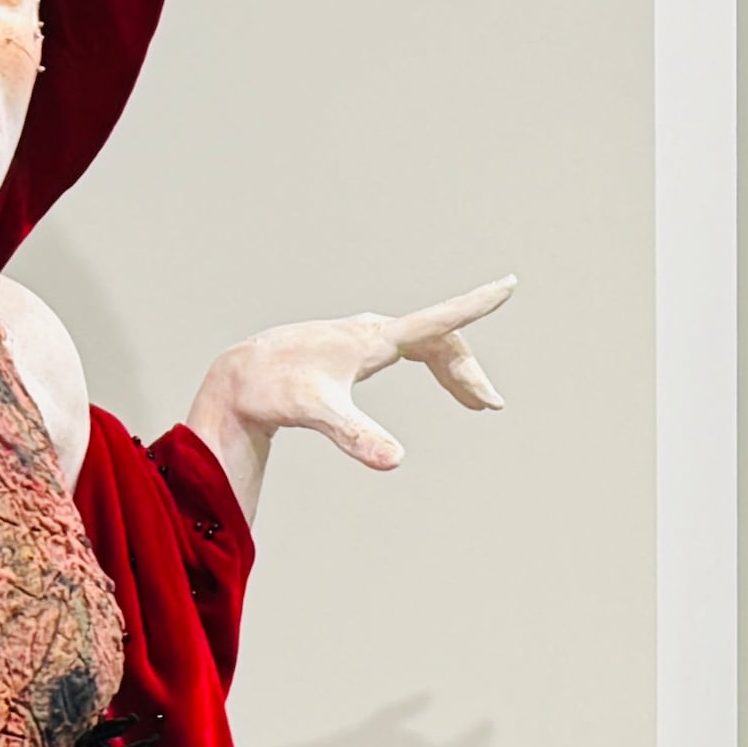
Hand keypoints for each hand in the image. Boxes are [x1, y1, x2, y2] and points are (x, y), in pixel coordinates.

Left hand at [196, 278, 515, 472]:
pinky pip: (412, 347)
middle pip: (440, 339)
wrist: (239, 376)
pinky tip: (444, 384)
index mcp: (374, 340)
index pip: (436, 320)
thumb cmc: (275, 390)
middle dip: (468, 370)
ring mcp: (366, 337)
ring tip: (476, 403)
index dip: (475, 303)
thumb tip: (395, 461)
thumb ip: (357, 436)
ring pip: (427, 343)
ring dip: (455, 369)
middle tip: (488, 405)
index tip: (507, 285)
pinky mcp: (357, 348)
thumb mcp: (319, 414)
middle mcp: (374, 331)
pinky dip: (436, 365)